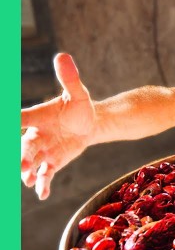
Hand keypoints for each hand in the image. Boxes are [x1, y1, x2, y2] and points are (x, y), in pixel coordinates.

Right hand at [21, 53, 95, 199]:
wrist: (91, 124)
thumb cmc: (80, 106)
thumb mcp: (78, 93)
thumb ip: (69, 78)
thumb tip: (63, 56)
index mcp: (35, 117)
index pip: (16, 120)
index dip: (10, 124)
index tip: (6, 127)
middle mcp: (34, 135)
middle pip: (22, 146)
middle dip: (19, 155)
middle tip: (20, 164)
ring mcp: (43, 150)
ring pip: (30, 162)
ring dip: (28, 171)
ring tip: (28, 179)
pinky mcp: (53, 162)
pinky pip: (45, 175)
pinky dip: (43, 184)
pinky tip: (43, 194)